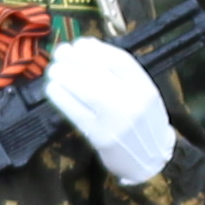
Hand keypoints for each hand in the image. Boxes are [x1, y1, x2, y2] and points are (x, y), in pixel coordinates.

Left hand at [50, 35, 175, 184]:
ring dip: (65, 76)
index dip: (97, 49)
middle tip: (61, 51)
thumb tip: (88, 46)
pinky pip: (76, 113)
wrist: (151, 161)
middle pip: (100, 74)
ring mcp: (116, 122)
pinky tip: (53, 88)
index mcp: (146, 89)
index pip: (121, 61)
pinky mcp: (100, 137)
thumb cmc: (144, 123)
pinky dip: (61, 98)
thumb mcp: (143, 95)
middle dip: (75, 59)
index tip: (81, 43)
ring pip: (87, 92)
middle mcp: (133, 103)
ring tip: (54, 68)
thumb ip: (121, 74)